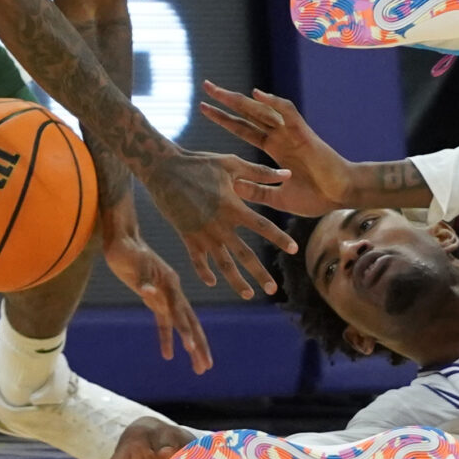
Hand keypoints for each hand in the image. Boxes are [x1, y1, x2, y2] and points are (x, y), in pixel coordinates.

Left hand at [103, 207, 214, 372]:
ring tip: (198, 368)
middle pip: (189, 322)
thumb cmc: (125, 249)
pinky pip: (164, 323)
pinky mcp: (154, 298)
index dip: (185, 331)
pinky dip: (167, 338)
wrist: (121, 239)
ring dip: (189, 345)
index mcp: (169, 283)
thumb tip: (149, 292)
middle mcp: (172, 291)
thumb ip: (143, 279)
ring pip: (181, 325)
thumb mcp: (132, 262)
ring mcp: (165, 295)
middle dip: (198, 346)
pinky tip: (168, 355)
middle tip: (205, 368)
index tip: (191, 349)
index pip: (180, 312)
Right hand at [134, 147, 291, 297]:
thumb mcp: (231, 164)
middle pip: (244, 254)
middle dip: (260, 274)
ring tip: (248, 295)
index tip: (295, 249)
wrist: (163, 169)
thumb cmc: (199, 163)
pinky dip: (204, 272)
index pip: (262, 226)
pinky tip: (213, 282)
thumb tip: (288, 173)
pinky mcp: (187, 236)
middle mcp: (220, 225)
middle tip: (273, 290)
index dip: (280, 238)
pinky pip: (197, 260)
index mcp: (233, 207)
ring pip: (222, 264)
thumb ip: (260, 172)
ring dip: (235, 281)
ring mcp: (202, 233)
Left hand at [199, 81, 356, 212]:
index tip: (204, 108)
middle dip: (226, 101)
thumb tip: (232, 185)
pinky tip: (257, 95)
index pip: (244, 129)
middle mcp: (280, 136)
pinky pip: (288, 113)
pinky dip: (274, 103)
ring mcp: (291, 133)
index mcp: (275, 148)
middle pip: (248, 114)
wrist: (341, 195)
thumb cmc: (316, 197)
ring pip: (262, 110)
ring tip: (218, 91)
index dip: (225, 119)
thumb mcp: (278, 199)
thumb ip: (257, 191)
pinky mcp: (304, 134)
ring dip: (240, 100)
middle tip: (206, 86)